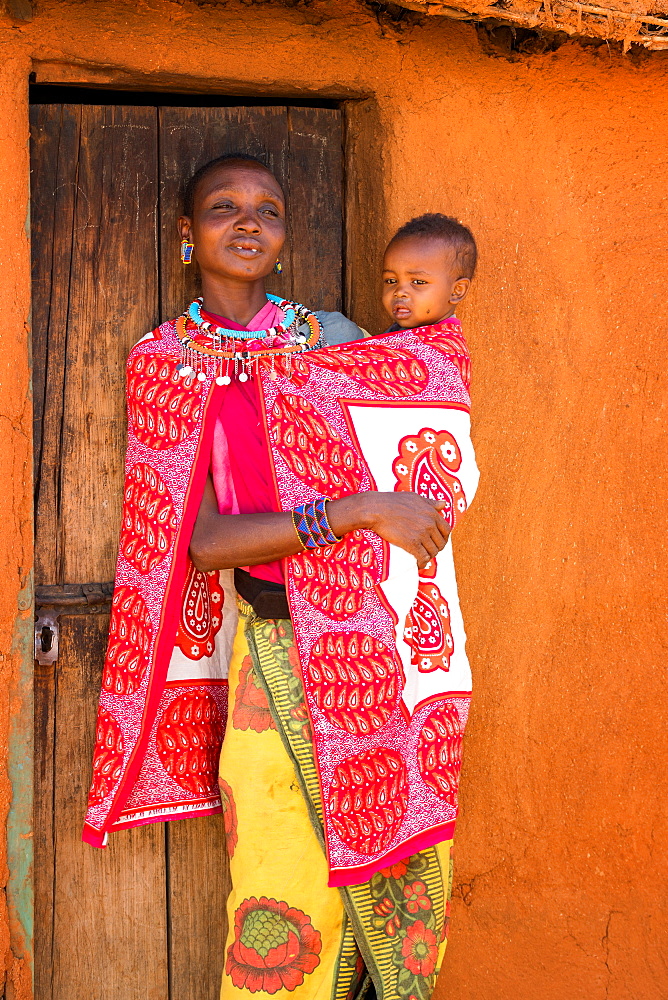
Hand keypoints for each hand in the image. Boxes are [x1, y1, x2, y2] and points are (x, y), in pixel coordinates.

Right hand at [328, 491, 449, 569]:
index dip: (443, 537)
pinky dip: (422, 562)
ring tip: (423, 557)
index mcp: (431, 513)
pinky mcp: (411, 544)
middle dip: (437, 548)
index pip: (446, 530)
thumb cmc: (393, 501)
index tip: (437, 541)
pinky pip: (423, 557)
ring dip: (429, 556)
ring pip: (433, 551)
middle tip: (429, 550)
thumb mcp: (415, 498)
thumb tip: (444, 504)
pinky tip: (419, 564)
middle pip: (440, 542)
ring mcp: (421, 534)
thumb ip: (430, 503)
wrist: (376, 509)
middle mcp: (429, 524)